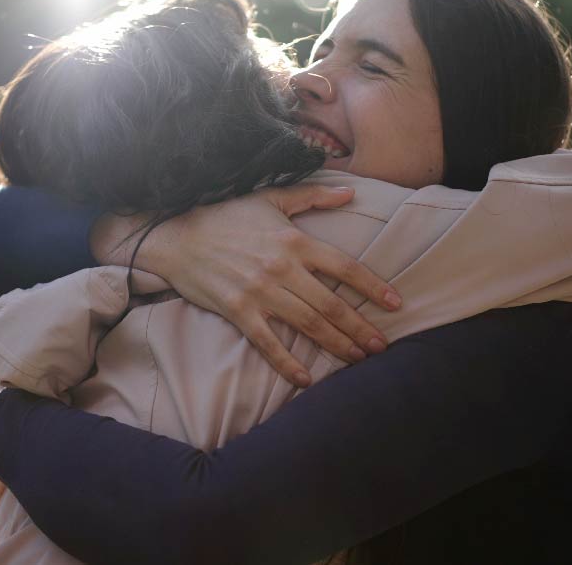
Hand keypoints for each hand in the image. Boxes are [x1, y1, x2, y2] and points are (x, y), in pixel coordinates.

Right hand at [90, 185, 401, 387]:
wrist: (176, 235)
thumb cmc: (224, 214)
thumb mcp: (270, 198)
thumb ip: (312, 196)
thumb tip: (350, 193)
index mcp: (294, 240)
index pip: (345, 267)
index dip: (373, 287)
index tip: (395, 304)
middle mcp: (281, 267)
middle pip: (331, 304)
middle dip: (360, 327)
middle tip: (381, 346)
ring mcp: (259, 291)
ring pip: (307, 324)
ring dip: (335, 344)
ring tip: (357, 358)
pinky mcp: (237, 311)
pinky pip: (268, 342)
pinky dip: (287, 362)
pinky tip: (305, 378)